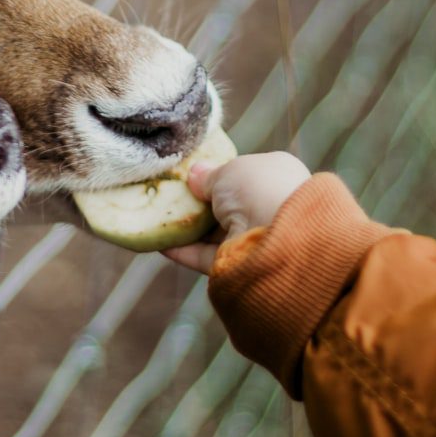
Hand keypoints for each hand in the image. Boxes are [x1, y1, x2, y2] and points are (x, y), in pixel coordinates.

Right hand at [164, 152, 310, 273]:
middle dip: (198, 203)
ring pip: (213, 233)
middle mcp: (268, 208)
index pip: (244, 176)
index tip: (191, 176)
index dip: (218, 175)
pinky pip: (205, 256)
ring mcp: (254, 239)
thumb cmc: (258, 189)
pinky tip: (158, 242)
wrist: (279, 237)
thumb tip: (195, 174)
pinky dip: (182, 250)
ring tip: (156, 217)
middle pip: (226, 206)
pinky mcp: (238, 266)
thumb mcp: (229, 170)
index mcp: (276, 177)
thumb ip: (209, 174)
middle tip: (167, 195)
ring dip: (186, 227)